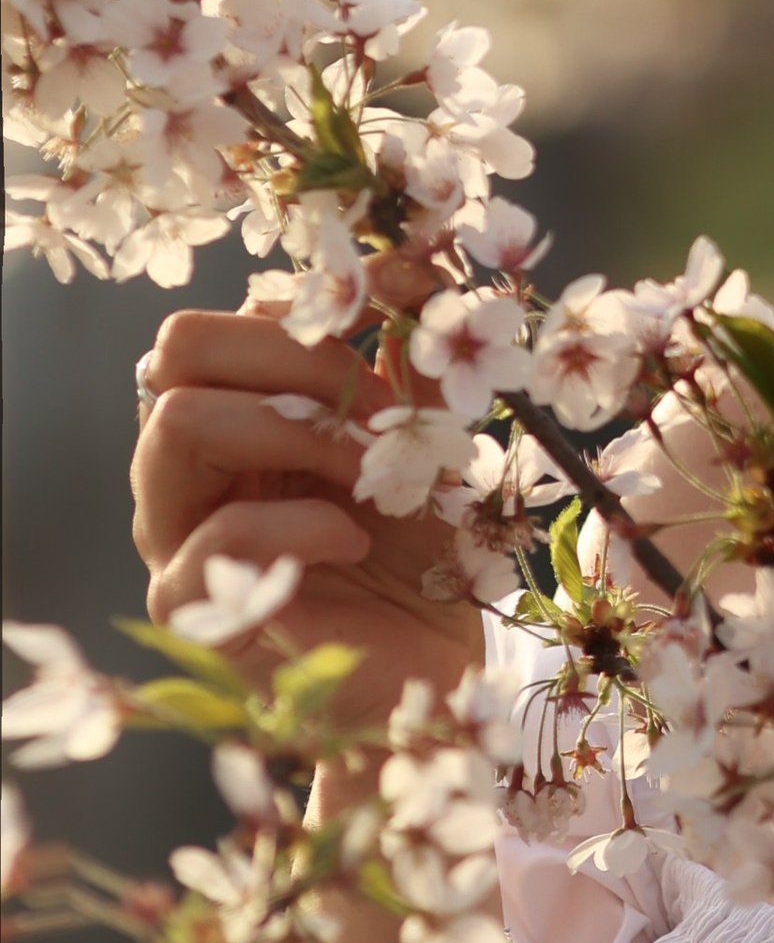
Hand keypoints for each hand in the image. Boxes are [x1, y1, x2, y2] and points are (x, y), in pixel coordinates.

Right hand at [131, 309, 478, 730]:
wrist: (426, 670)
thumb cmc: (420, 553)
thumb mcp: (427, 441)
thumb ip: (413, 364)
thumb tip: (411, 272)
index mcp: (238, 415)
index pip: (228, 319)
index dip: (315, 300)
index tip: (404, 309)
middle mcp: (192, 466)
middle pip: (181, 350)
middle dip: (295, 358)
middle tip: (377, 410)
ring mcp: (180, 533)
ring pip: (177, 424)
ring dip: (293, 428)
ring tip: (369, 470)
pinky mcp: (195, 606)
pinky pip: (216, 535)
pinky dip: (299, 523)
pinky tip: (352, 539)